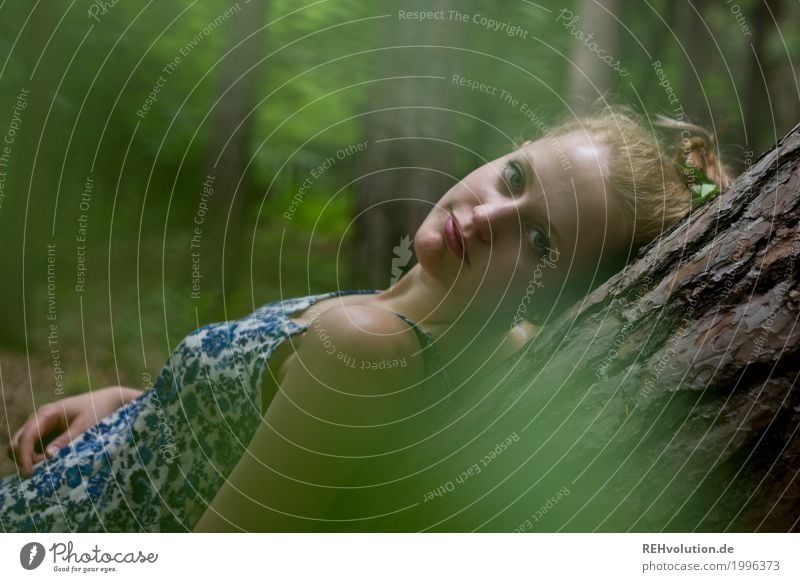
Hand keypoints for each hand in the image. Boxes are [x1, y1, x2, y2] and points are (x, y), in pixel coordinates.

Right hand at [5, 386, 142, 477]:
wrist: (110, 401)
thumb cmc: (98, 410)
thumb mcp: (85, 425)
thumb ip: (67, 439)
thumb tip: (47, 455)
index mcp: (46, 413)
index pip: (25, 437)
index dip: (24, 457)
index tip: (30, 474)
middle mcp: (39, 420)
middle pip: (16, 443)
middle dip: (24, 459)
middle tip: (43, 471)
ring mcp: (42, 427)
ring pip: (23, 448)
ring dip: (30, 460)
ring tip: (51, 467)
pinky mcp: (48, 434)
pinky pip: (35, 449)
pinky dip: (38, 459)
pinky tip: (53, 464)